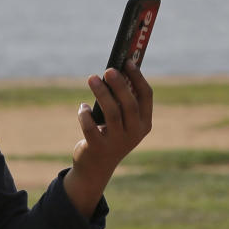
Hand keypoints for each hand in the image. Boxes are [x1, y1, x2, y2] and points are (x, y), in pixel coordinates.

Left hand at [63, 59, 152, 217]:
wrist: (96, 168)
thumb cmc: (109, 134)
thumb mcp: (120, 119)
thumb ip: (120, 99)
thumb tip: (114, 70)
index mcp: (144, 123)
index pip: (146, 96)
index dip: (137, 77)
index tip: (127, 61)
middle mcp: (134, 133)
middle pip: (129, 104)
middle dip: (119, 84)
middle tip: (108, 69)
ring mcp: (117, 142)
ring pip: (111, 113)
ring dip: (101, 93)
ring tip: (92, 78)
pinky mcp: (98, 148)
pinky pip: (90, 126)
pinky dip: (85, 114)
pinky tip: (82, 107)